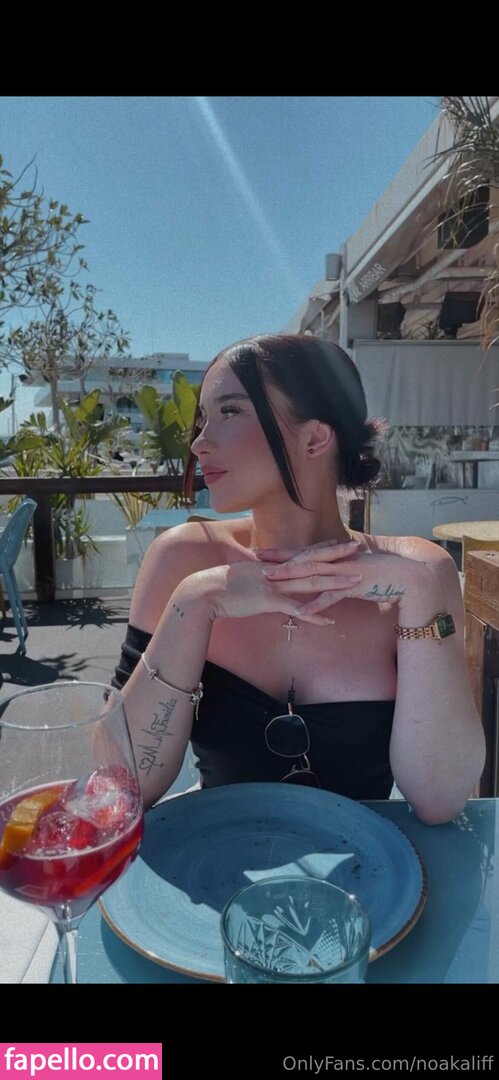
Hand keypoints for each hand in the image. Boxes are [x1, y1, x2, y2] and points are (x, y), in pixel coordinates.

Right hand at [176, 542, 363, 625]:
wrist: (205, 591)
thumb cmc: (222, 587)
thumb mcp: (246, 578)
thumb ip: (261, 577)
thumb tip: (269, 579)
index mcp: (274, 565)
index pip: (303, 554)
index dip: (323, 549)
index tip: (340, 544)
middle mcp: (278, 571)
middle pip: (313, 563)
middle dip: (337, 557)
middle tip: (358, 550)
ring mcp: (275, 585)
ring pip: (311, 583)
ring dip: (335, 583)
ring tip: (356, 583)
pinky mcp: (270, 601)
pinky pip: (296, 610)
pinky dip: (314, 616)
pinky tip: (329, 621)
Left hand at [255, 539, 424, 616]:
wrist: (405, 574)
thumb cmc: (380, 572)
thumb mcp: (353, 568)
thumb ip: (336, 570)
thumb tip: (322, 574)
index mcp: (334, 557)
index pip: (303, 553)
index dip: (281, 553)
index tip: (261, 553)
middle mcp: (335, 561)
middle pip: (301, 560)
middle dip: (278, 561)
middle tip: (255, 561)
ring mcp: (343, 573)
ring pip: (312, 574)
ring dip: (291, 578)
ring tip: (271, 582)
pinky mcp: (353, 586)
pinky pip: (332, 596)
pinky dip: (317, 603)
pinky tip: (302, 610)